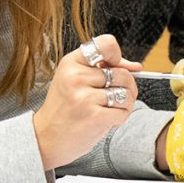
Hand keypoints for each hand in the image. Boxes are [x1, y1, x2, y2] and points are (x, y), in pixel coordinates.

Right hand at [33, 34, 141, 170]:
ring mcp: (85, 97)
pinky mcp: (94, 117)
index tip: (114, 66)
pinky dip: (120, 117)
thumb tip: (137, 66)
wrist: (46, 138)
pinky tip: (107, 119)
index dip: (117, 55)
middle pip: (123, 73)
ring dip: (125, 103)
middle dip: (127, 86)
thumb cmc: (64, 108)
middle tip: (115, 96)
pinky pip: (123, 111)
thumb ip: (106, 67)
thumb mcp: (76, 79)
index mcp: (71, 63)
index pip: (107, 44)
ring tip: (110, 108)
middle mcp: (76, 77)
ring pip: (127, 93)